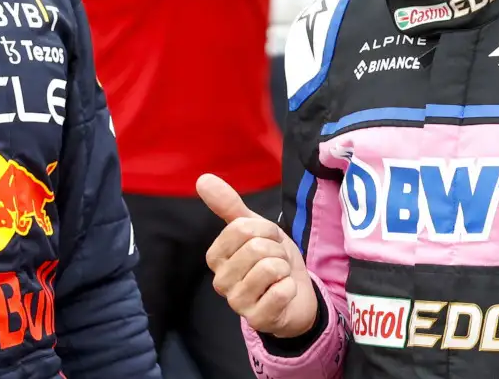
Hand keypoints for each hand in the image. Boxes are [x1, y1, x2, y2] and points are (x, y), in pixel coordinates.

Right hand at [198, 173, 318, 338]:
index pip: (242, 229)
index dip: (266, 230)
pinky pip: (280, 291)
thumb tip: (202, 178)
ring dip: (284, 268)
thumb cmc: (271, 260)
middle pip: (256, 247)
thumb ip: (229, 205)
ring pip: (269, 268)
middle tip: (276, 261)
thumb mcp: (254, 229)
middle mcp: (221, 282)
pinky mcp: (257, 320)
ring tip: (280, 276)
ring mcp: (237, 303)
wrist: (296, 296)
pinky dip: (290, 287)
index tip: (269, 241)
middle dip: (277, 250)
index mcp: (215, 257)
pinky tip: (284, 293)